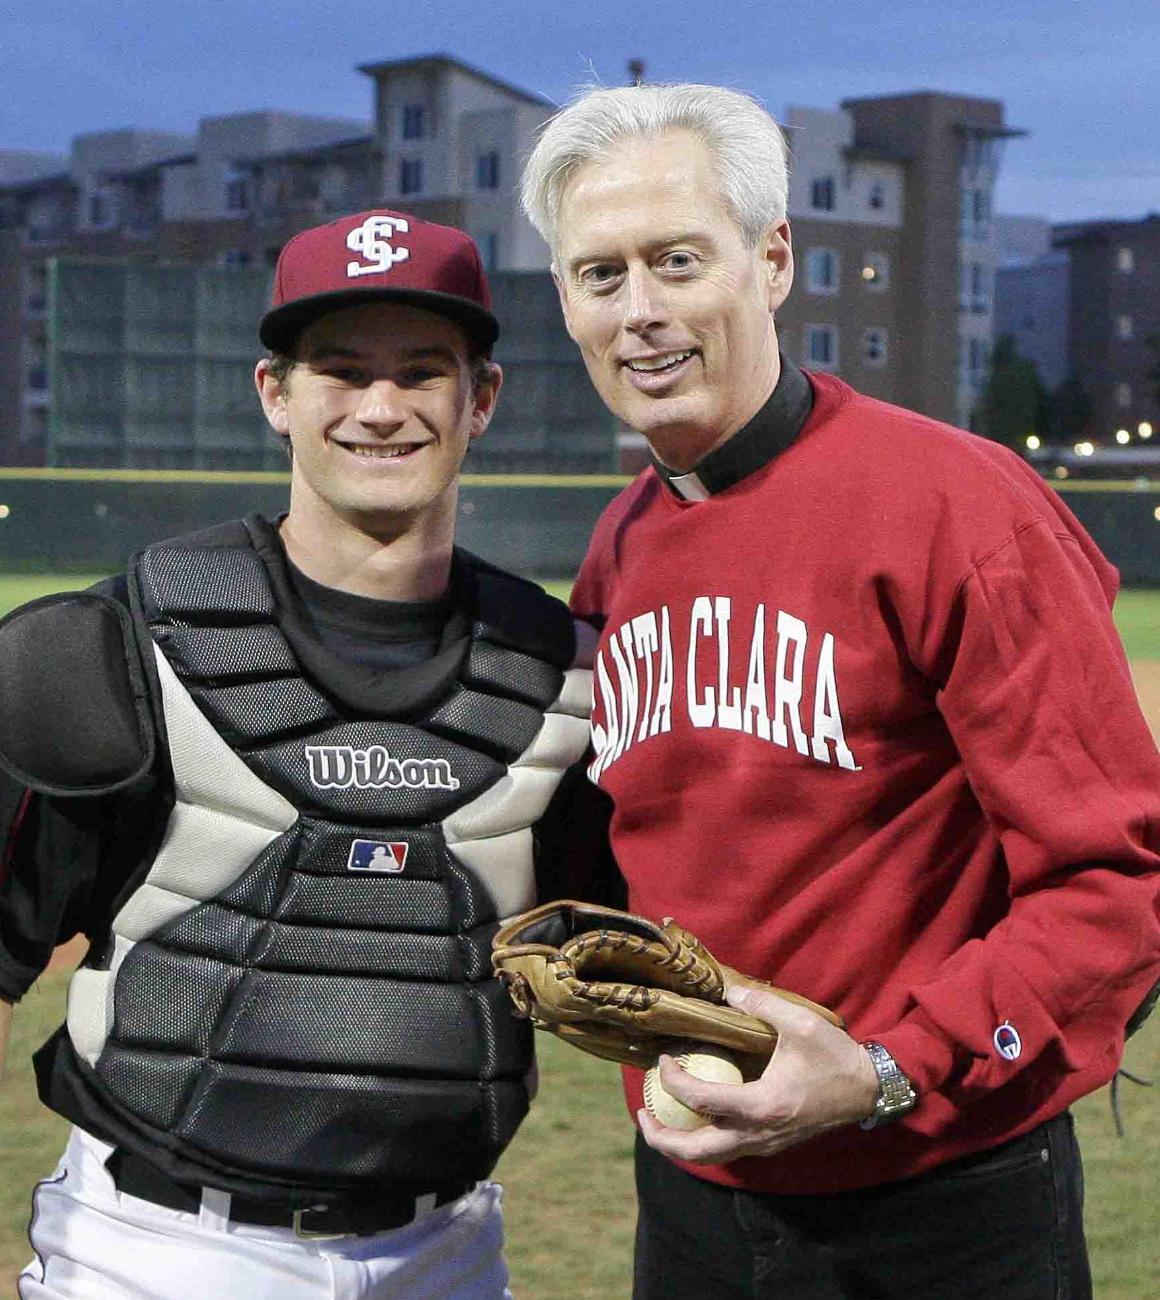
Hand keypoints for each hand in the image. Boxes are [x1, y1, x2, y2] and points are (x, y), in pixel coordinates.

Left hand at [637, 985, 879, 1163]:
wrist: (868, 1092)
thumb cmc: (835, 1059)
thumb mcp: (801, 1023)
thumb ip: (762, 1004)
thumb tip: (728, 990)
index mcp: (762, 1105)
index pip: (700, 1101)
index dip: (673, 1081)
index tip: (662, 1060)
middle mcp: (758, 1133)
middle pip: (696, 1151)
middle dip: (662, 1138)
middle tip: (642, 1113)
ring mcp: (764, 1144)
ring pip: (710, 1157)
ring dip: (679, 1143)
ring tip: (660, 1119)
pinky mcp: (770, 1144)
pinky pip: (727, 1150)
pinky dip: (702, 1140)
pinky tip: (695, 1116)